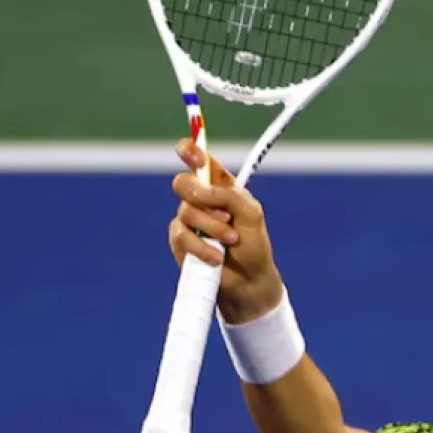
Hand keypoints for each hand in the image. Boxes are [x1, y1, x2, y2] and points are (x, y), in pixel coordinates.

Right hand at [167, 139, 284, 323]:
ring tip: (231, 240)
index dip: (191, 151)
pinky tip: (217, 256)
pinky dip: (201, 246)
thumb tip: (202, 193)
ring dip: (212, 228)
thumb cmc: (253, 245)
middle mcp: (201, 199)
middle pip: (182, 183)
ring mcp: (188, 220)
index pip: (199, 160)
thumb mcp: (251, 214)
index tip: (194, 155)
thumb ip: (230, 196)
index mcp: (220, 186)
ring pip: (186, 212)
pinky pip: (182, 236)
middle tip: (223, 212)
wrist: (247, 281)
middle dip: (199, 196)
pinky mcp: (180, 240)